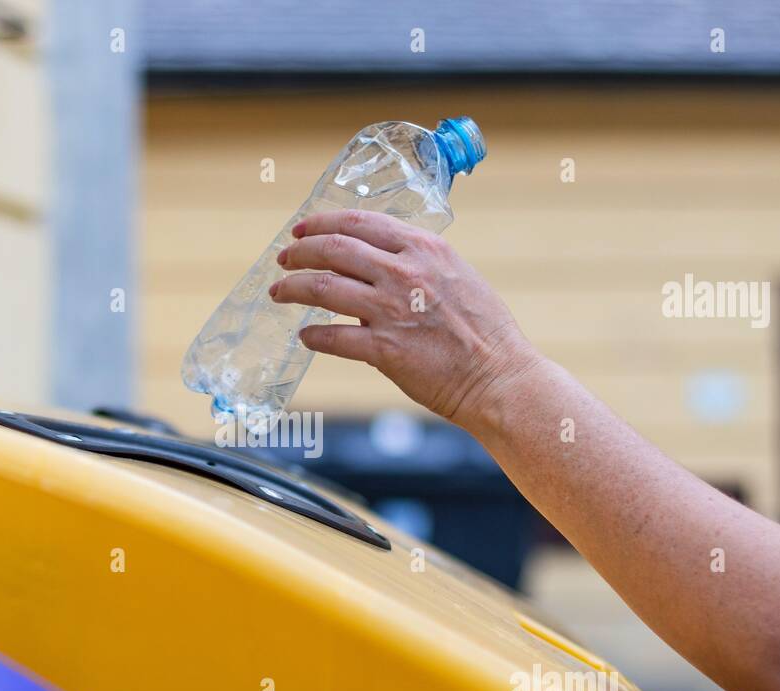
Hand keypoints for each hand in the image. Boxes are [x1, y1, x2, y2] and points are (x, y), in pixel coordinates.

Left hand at [269, 210, 536, 427]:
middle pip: (333, 249)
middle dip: (299, 252)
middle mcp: (405, 272)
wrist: (500, 377)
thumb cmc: (484, 332)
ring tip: (280, 292)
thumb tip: (376, 263)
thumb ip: (417, 264)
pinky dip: (312, 335)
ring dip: (292, 288)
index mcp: (424, 248)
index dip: (323, 223)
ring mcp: (392, 310)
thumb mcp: (456, 276)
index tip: (303, 229)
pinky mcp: (383, 350)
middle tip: (283, 259)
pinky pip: (332, 337)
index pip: (360, 223)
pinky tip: (306, 335)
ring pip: (323, 288)